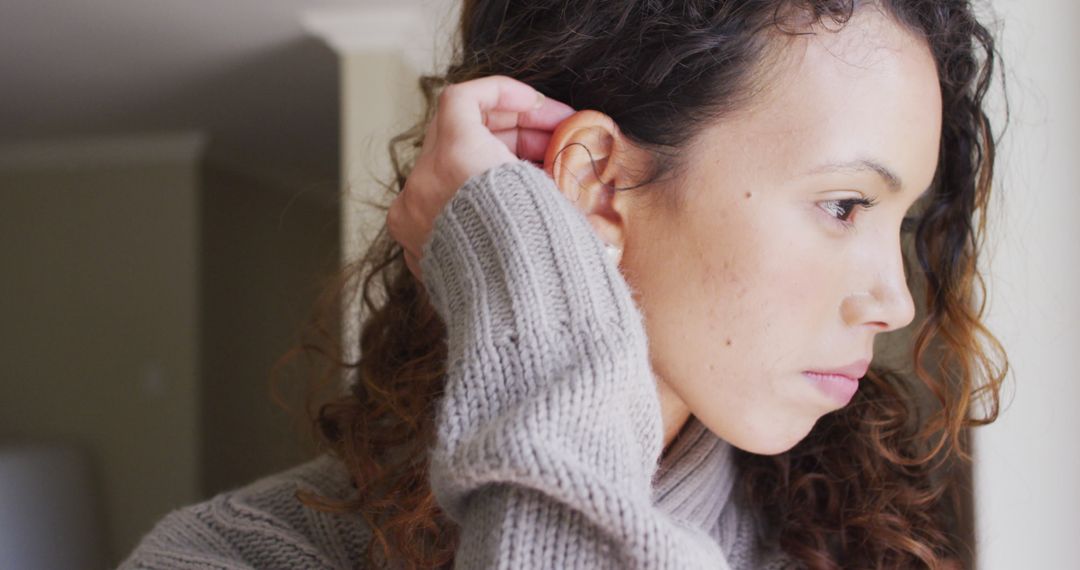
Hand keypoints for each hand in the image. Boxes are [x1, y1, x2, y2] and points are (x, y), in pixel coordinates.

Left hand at [386, 75, 575, 282]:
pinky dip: (473, 196)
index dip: (507, 94)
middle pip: (458, 130)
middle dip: (511, 131)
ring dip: (493, 163)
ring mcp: (414, 220)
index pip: (466, 97)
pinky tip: (514, 211)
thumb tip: (565, 163)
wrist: (521, 331)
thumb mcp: (558, 202)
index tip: (541, 109)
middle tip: (553, 145)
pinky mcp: (417, 250)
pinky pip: (441, 205)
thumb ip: (548, 169)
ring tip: (542, 180)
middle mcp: (424, 185)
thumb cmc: (544, 267)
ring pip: (448, 168)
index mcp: (456, 160)